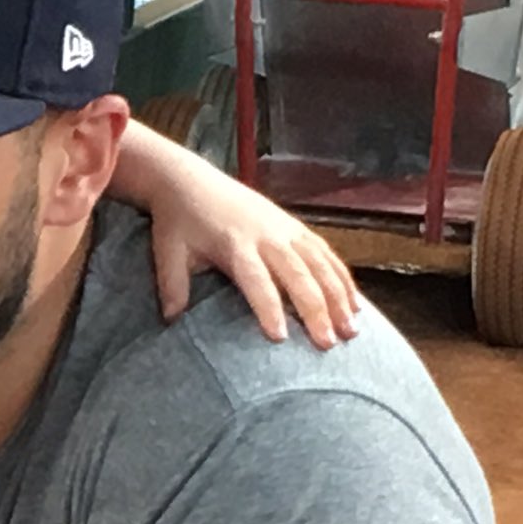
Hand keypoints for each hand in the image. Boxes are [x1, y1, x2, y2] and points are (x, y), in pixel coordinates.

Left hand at [151, 186, 362, 348]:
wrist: (189, 179)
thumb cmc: (178, 221)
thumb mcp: (167, 251)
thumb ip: (172, 285)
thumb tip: (171, 319)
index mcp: (235, 243)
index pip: (256, 280)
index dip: (268, 307)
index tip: (279, 337)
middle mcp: (267, 235)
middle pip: (298, 275)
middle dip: (315, 310)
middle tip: (327, 344)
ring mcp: (285, 229)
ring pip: (320, 265)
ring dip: (339, 298)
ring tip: (352, 331)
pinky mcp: (295, 226)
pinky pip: (325, 254)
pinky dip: (343, 278)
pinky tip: (355, 304)